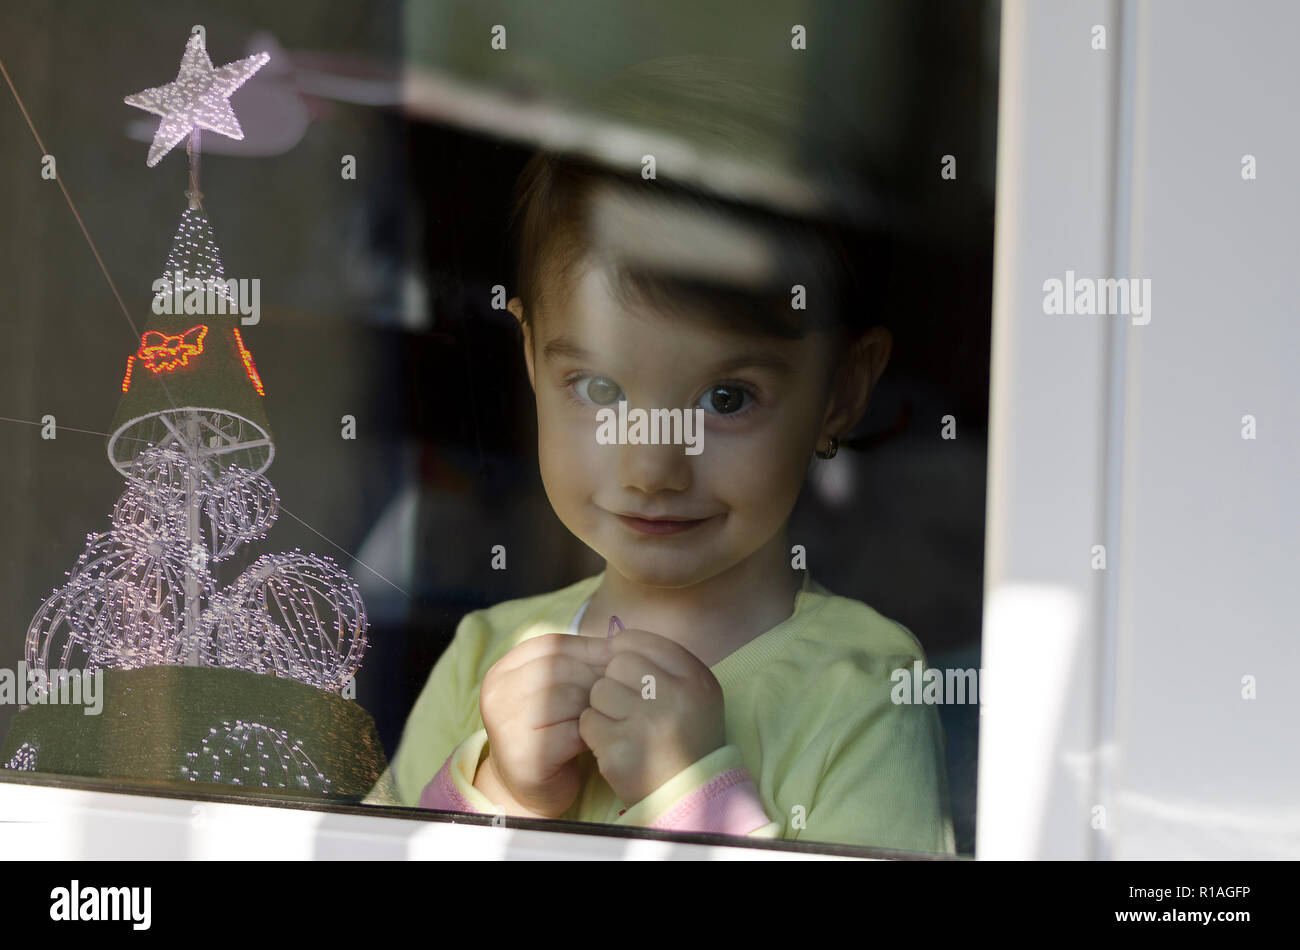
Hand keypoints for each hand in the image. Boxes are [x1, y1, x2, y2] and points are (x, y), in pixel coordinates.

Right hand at [477, 633, 612, 817]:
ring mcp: (506, 723)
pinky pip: (572, 731)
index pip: (552, 644)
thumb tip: (618, 644)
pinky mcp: (523, 754)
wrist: (527, 787)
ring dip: (596, 706)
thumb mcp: (555, 689)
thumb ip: (576, 663)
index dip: (590, 649)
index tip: (617, 660)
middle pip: (560, 668)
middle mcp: (498, 693)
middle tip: (619, 693)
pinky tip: (597, 739)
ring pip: (568, 696)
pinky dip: (592, 733)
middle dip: (596, 678)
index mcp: (503, 670)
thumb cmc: (549, 731)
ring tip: (607, 716)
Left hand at [579, 627, 726, 806]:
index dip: (624, 651)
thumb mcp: (693, 692)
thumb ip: (660, 664)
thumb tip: (611, 640)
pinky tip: (615, 745)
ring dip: (603, 708)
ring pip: (599, 691)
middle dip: (614, 682)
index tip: (625, 670)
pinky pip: (589, 722)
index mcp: (696, 678)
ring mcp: (648, 724)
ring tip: (622, 726)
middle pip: (617, 664)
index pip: (642, 641)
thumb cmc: (686, 737)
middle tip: (627, 705)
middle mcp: (675, 697)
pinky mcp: (622, 750)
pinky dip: (595, 733)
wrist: (691, 795)